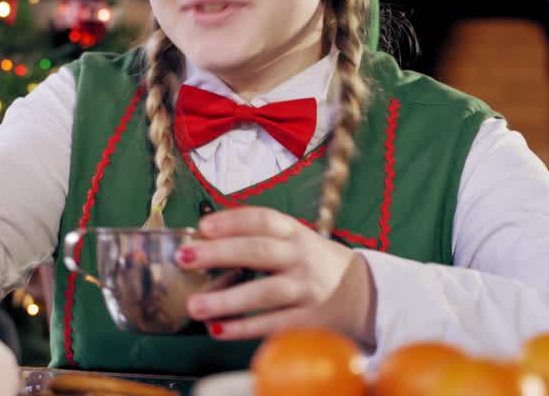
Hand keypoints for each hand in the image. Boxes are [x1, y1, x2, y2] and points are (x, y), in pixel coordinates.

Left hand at [177, 206, 376, 344]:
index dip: (231, 221)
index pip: (262, 219)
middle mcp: (301, 257)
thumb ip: (259, 241)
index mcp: (295, 233)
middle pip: (258, 251)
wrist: (364, 292)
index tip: (202, 227)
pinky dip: (244, 328)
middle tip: (184, 257)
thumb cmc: (314, 264)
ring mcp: (307, 289)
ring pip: (264, 292)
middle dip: (218, 253)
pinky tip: (218, 329)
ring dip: (226, 300)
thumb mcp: (296, 242)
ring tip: (195, 306)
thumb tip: (203, 244)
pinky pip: (273, 324)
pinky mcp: (310, 319)